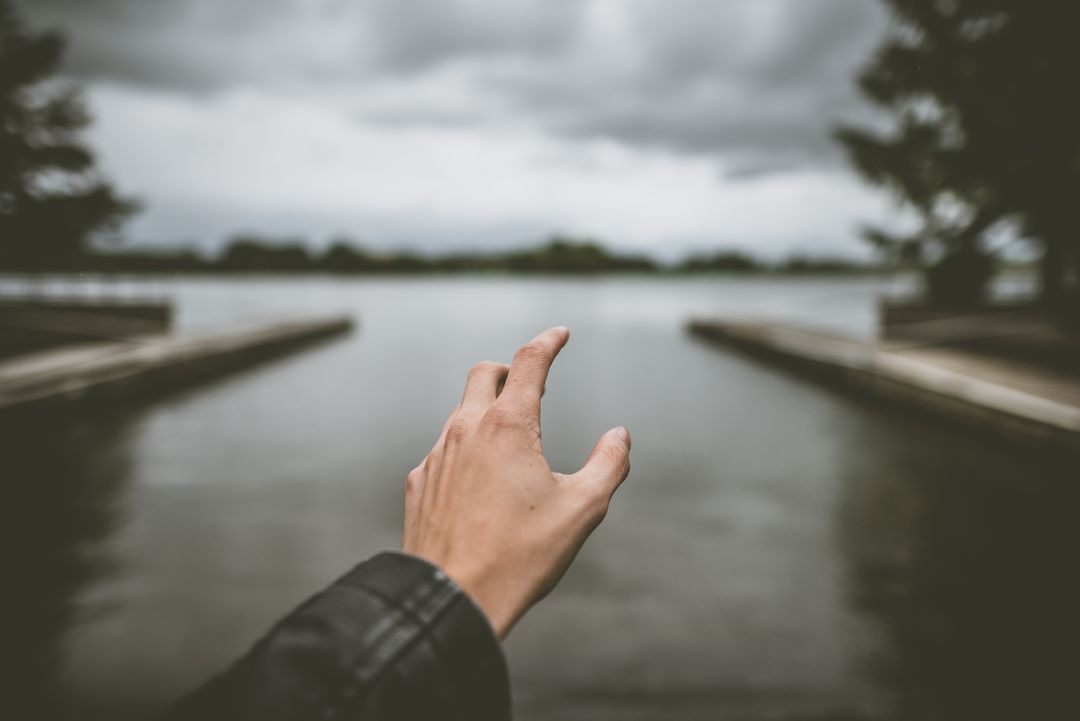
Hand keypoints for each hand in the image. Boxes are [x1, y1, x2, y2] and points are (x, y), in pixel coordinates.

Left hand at [401, 327, 631, 637]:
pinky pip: (443, 451)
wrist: (451, 598)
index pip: (529, 363)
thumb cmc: (520, 555)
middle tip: (530, 385)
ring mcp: (436, 455)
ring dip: (486, 413)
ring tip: (510, 445)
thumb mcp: (583, 509)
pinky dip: (465, 451)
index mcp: (508, 427)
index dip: (548, 342)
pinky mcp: (419, 483)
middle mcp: (465, 430)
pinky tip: (479, 484)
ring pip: (460, 413)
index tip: (559, 334)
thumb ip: (609, 463)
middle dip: (509, 370)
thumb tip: (619, 435)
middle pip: (483, 374)